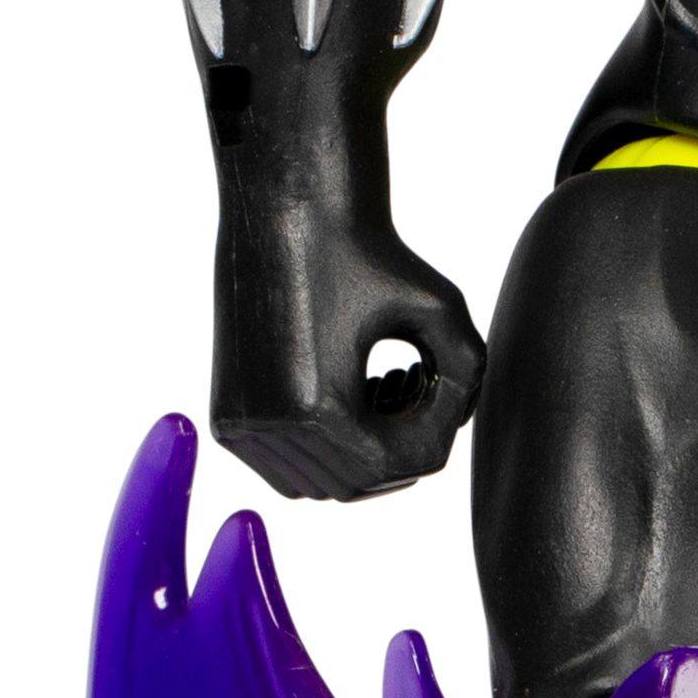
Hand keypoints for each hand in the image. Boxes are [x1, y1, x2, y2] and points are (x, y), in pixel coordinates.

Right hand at [211, 211, 485, 499]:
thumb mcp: (442, 307)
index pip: (402, 467)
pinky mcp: (228, 417)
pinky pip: (286, 468)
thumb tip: (456, 428)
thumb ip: (469, 374)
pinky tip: (344, 386)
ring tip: (379, 384)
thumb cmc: (369, 253)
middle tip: (409, 380)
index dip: (435, 429)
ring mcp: (244, 427)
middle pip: (363, 482)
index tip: (432, 377)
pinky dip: (324, 447)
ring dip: (362, 449)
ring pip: (323, 484)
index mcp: (322, 411)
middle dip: (400, 440)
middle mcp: (274, 429)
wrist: (288, 213)